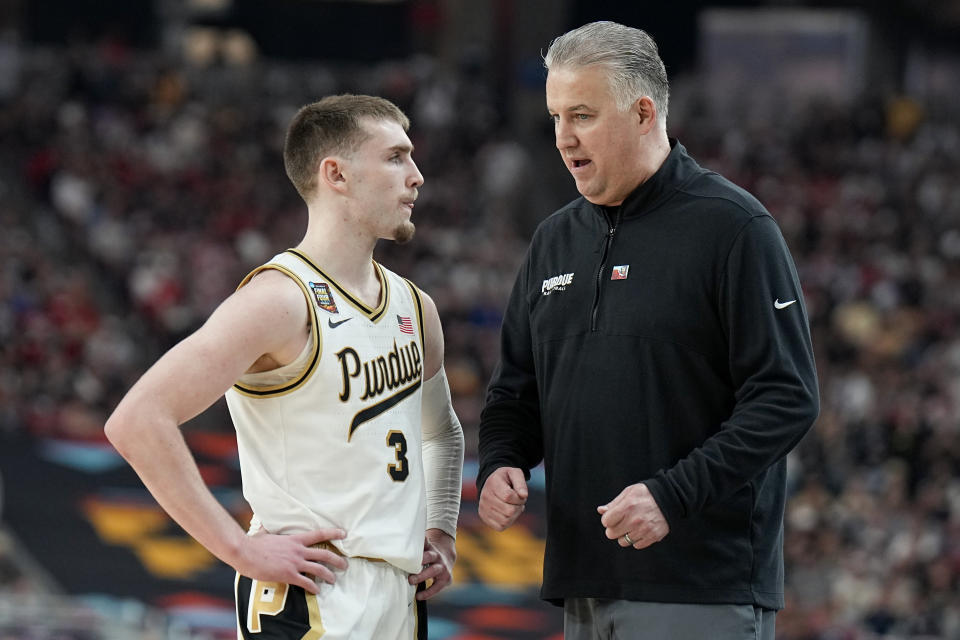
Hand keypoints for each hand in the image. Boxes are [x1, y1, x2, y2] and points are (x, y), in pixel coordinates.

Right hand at [234, 527, 348, 593]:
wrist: (245, 552)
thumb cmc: (253, 543)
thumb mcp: (265, 533)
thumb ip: (269, 530)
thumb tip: (263, 523)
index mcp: (295, 539)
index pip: (319, 533)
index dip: (333, 533)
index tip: (344, 534)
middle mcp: (298, 550)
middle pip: (325, 554)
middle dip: (338, 560)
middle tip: (345, 565)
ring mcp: (295, 562)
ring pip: (319, 569)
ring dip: (330, 575)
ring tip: (334, 580)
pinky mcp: (288, 574)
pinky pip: (306, 582)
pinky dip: (314, 587)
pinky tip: (317, 590)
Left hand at [408, 528, 455, 599]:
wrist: (446, 559)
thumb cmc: (429, 555)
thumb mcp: (425, 548)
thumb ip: (415, 547)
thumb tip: (398, 543)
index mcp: (431, 548)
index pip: (426, 544)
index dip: (420, 545)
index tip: (411, 549)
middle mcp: (438, 557)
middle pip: (429, 557)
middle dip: (418, 561)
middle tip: (407, 567)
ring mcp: (443, 568)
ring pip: (434, 571)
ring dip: (422, 576)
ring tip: (411, 581)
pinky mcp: (446, 579)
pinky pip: (437, 587)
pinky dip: (428, 593)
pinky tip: (418, 596)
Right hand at [478, 467, 527, 530]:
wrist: (492, 483)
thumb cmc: (506, 479)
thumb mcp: (515, 473)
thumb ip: (521, 482)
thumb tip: (524, 495)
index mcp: (493, 483)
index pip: (508, 496)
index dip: (519, 498)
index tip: (520, 494)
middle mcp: (485, 496)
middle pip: (509, 511)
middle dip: (518, 507)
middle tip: (518, 501)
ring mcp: (483, 508)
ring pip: (506, 521)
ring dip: (514, 515)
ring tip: (513, 506)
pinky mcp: (484, 517)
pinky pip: (500, 527)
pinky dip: (508, 522)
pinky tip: (507, 513)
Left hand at [597, 483, 668, 549]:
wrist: (670, 498)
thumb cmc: (646, 494)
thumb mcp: (629, 492)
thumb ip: (614, 503)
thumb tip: (601, 511)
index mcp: (627, 507)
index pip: (606, 522)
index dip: (607, 519)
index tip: (613, 516)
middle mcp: (635, 520)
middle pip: (611, 534)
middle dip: (613, 528)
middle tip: (621, 522)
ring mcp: (644, 530)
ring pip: (623, 542)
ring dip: (624, 535)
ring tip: (631, 526)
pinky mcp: (653, 536)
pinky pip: (636, 545)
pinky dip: (636, 539)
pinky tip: (640, 530)